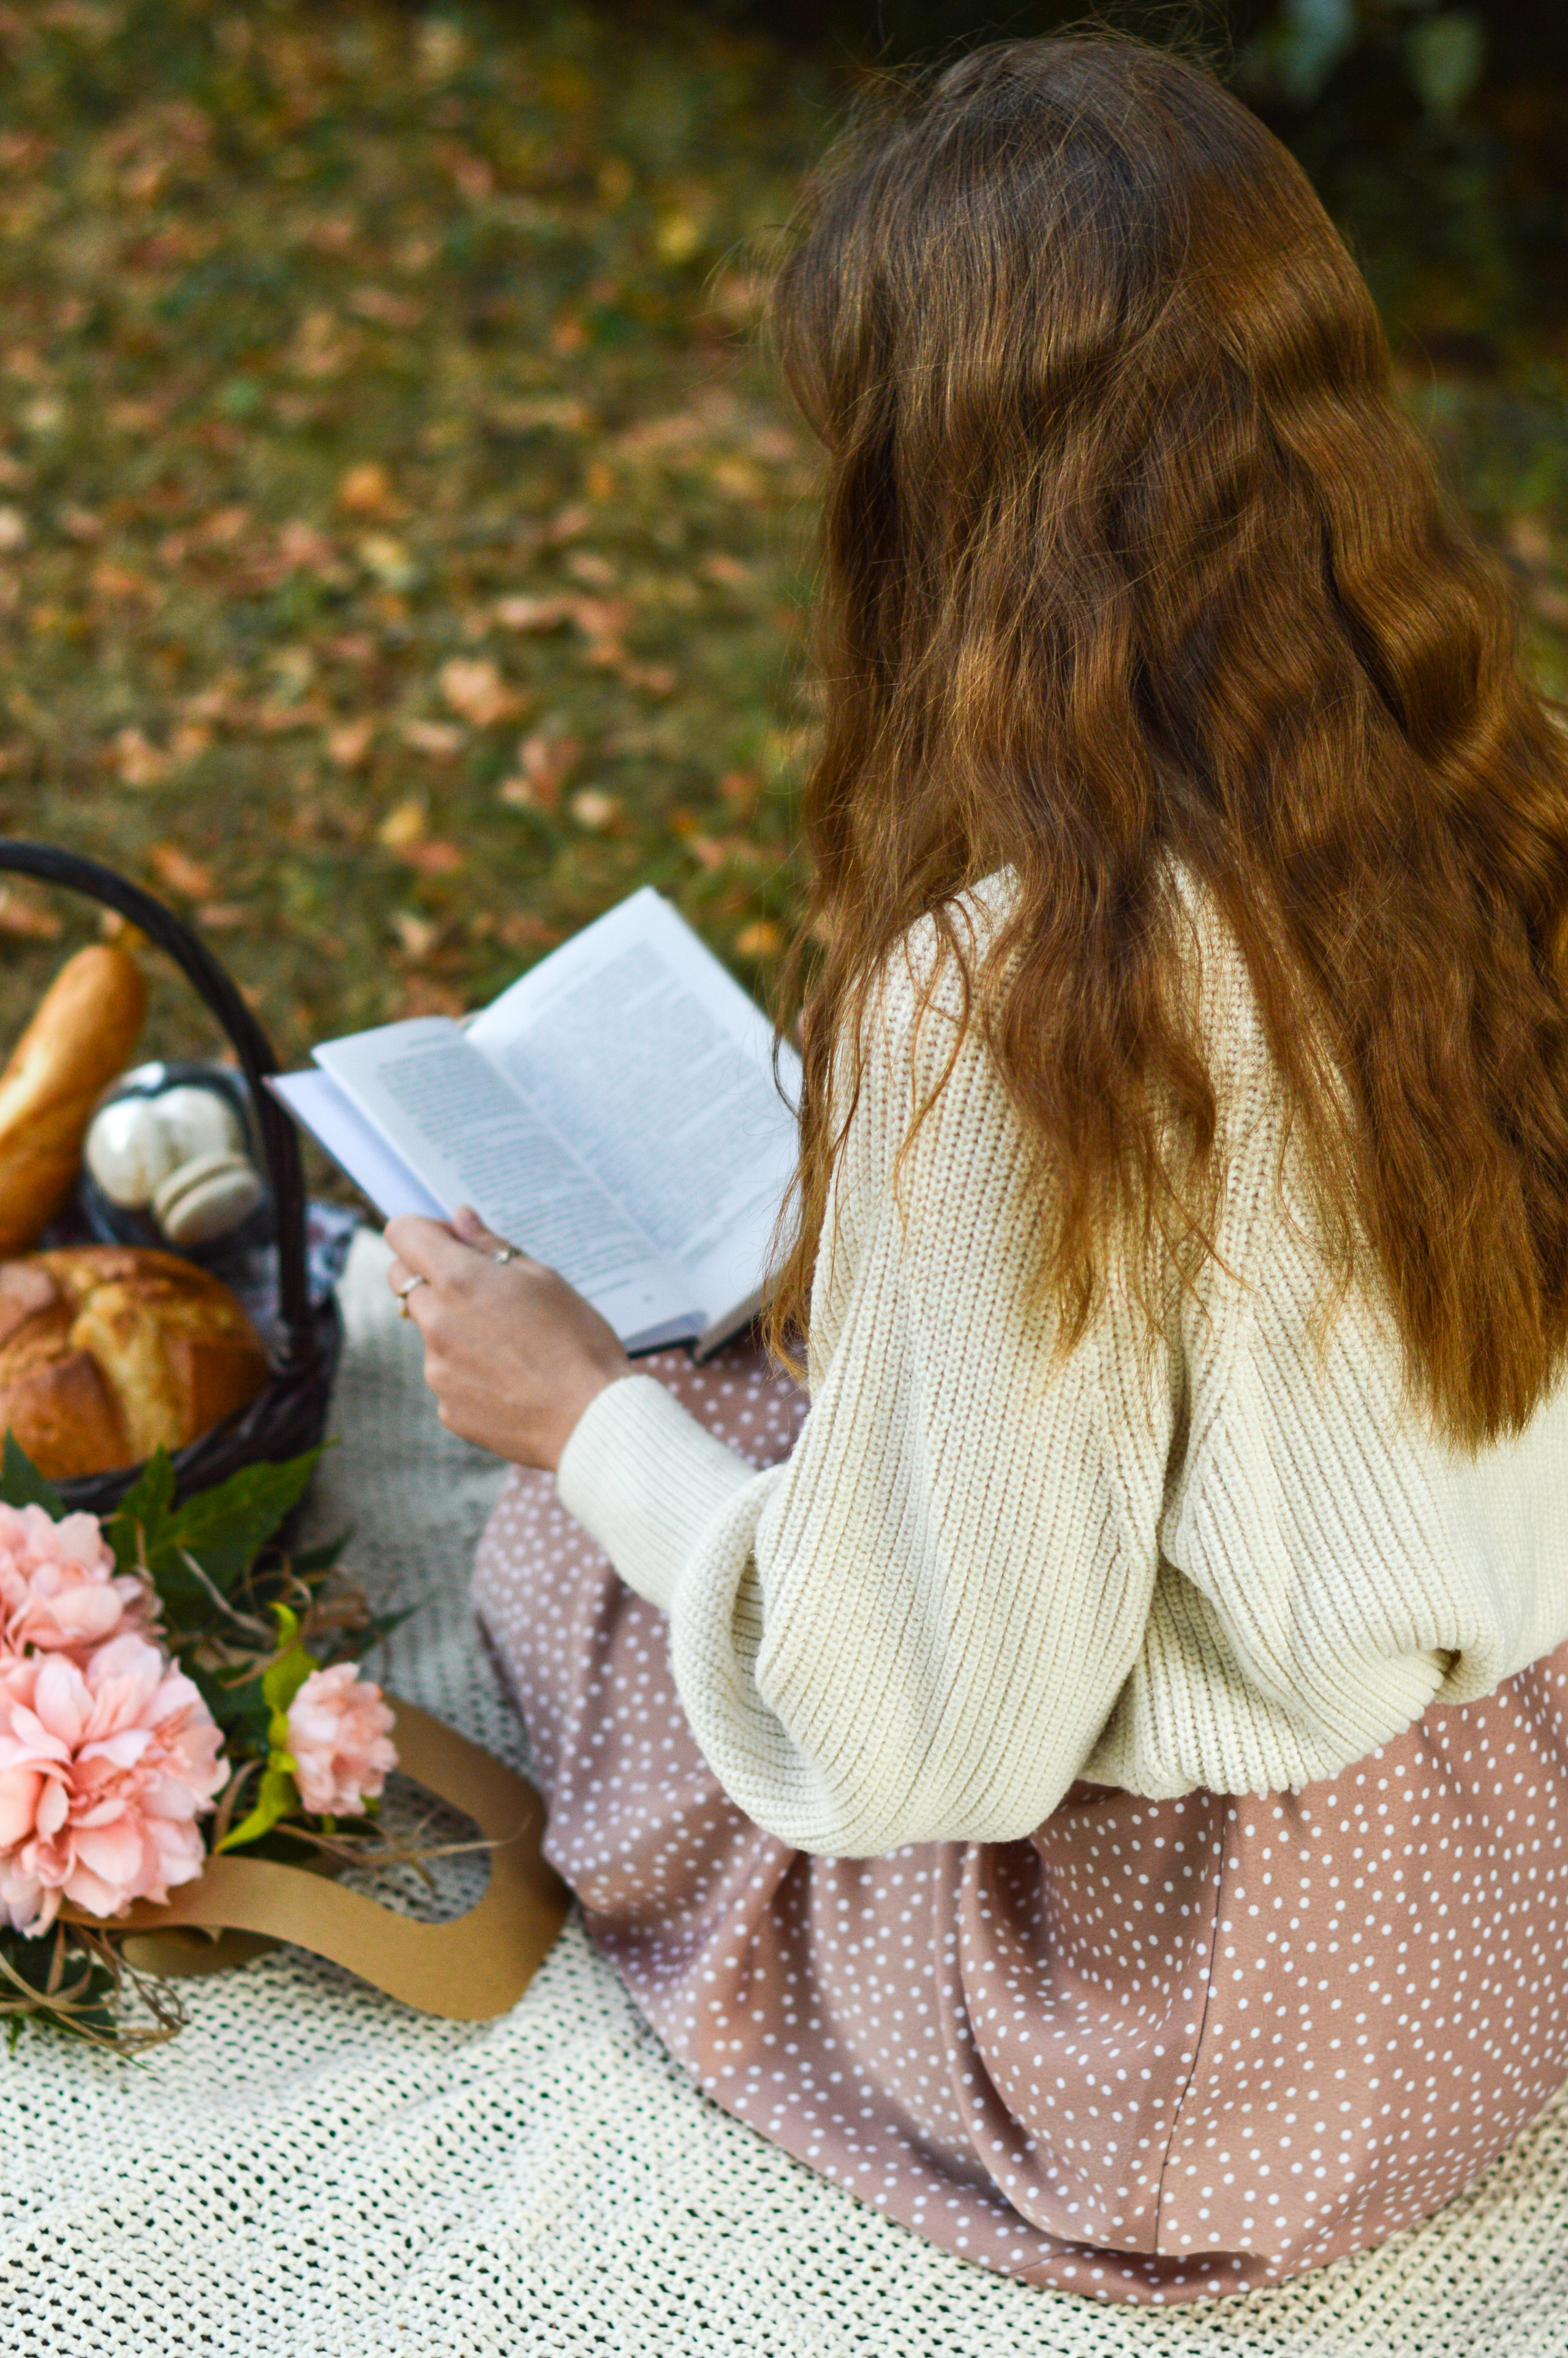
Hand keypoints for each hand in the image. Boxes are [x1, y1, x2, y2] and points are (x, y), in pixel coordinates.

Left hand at [384, 1206, 630, 1470]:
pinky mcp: (446, 1407)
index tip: (453, 1242)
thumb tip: (460, 1219)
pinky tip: (510, 1378)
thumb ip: (491, 1246)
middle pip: (402, 1281)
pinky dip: (468, 1369)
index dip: (425, 1230)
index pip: (403, 1234)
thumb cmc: (578, 1342)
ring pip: (428, 1330)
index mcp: (459, 1281)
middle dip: (431, 1275)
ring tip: (509, 1344)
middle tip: (481, 1289)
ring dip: (453, 1325)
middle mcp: (436, 1323)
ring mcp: (437, 1370)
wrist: (592, 1419)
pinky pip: (446, 1374)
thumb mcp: (544, 1279)